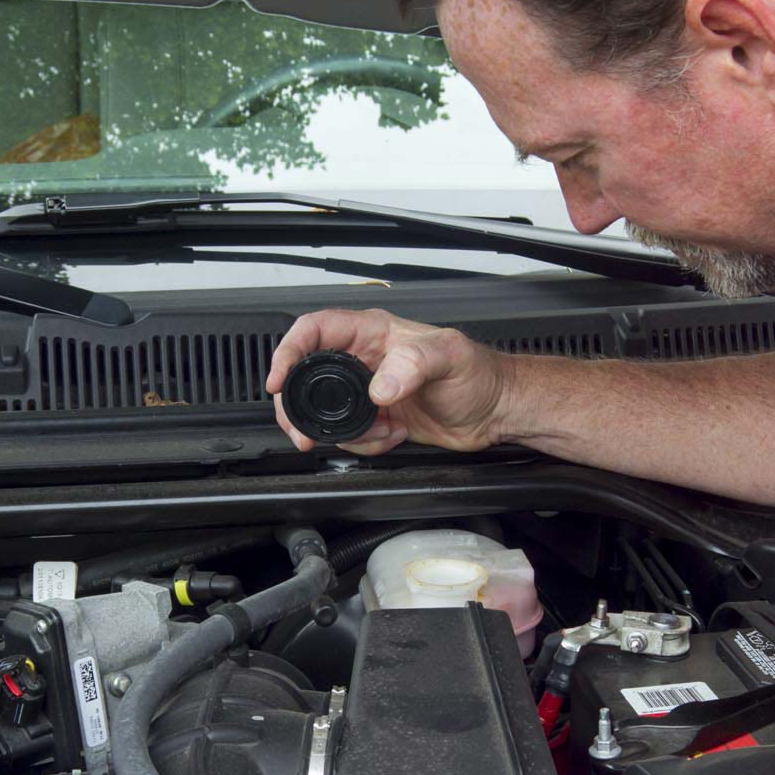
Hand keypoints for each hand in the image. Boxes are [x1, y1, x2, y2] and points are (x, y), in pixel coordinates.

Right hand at [265, 308, 513, 454]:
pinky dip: (367, 444)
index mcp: (373, 332)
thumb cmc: (478, 373)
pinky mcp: (377, 418)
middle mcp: (365, 359)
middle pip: (307, 377)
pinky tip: (394, 435)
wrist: (496, 410)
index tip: (278, 379)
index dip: (288, 351)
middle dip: (300, 408)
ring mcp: (369, 390)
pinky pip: (351, 435)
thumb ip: (411, 365)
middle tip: (303, 432)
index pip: (314, 330)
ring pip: (325, 413)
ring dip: (345, 433)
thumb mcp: (447, 357)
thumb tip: (379, 387)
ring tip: (381, 431)